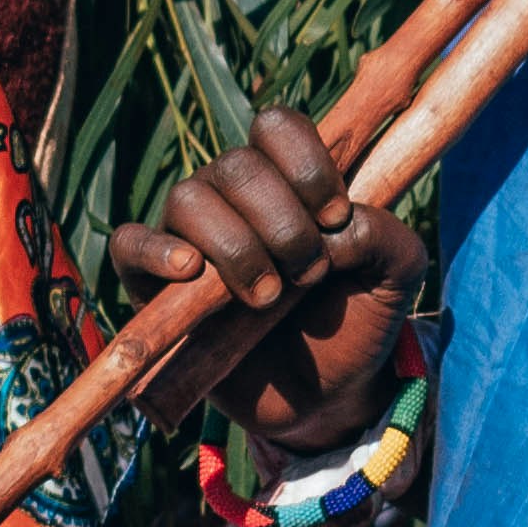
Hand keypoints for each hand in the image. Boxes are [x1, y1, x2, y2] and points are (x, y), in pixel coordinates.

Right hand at [109, 108, 428, 454]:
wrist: (323, 399)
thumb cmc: (355, 324)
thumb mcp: (398, 276)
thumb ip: (386, 234)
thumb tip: (332, 229)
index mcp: (286, 180)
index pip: (277, 127)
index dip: (307, 165)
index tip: (335, 220)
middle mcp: (231, 197)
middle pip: (236, 165)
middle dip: (282, 223)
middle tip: (308, 274)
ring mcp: (187, 236)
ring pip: (189, 199)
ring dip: (236, 248)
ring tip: (266, 299)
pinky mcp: (151, 283)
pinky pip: (129, 244)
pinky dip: (155, 251)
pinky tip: (190, 272)